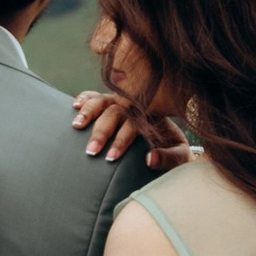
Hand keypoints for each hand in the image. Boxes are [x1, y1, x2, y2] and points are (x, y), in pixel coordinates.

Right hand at [70, 88, 191, 169]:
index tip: (111, 157)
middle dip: (102, 132)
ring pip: (103, 101)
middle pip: (115, 113)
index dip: (122, 139)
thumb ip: (168, 158)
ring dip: (89, 112)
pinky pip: (97, 96)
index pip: (135, 124)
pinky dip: (85, 98)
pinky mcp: (111, 104)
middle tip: (91, 151)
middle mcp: (136, 106)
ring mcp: (122, 103)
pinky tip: (75, 106)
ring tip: (76, 125)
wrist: (173, 142)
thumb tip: (150, 159)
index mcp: (154, 117)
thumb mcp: (180, 157)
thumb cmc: (175, 151)